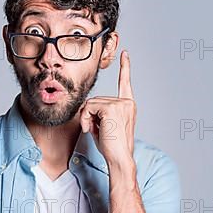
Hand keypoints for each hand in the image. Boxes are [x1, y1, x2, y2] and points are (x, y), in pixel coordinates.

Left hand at [79, 50, 135, 167]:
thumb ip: (99, 112)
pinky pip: (89, 107)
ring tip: (92, 130)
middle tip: (92, 128)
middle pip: (96, 98)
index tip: (125, 54)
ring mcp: (120, 104)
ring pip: (91, 103)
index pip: (126, 82)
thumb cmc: (112, 146)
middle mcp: (126, 102)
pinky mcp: (111, 108)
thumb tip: (86, 107)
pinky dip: (85, 118)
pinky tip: (91, 129)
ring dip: (86, 117)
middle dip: (89, 114)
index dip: (125, 67)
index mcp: (128, 105)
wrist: (119, 158)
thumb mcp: (104, 125)